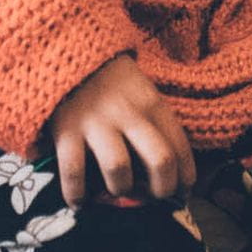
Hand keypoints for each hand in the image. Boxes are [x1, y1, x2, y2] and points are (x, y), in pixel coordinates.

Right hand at [46, 54, 196, 203]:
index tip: (183, 192)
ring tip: (115, 191)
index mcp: (152, 103)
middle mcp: (129, 113)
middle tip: (154, 199)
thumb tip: (167, 167)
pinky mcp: (66, 129)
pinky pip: (74, 171)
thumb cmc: (110, 80)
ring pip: (120, 169)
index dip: (185, 177)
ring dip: (120, 189)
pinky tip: (78, 201)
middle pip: (160, 160)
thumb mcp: (141, 91)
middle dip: (162, 189)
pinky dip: (76, 193)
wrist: (66, 51)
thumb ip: (153, 122)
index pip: (180, 146)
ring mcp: (97, 122)